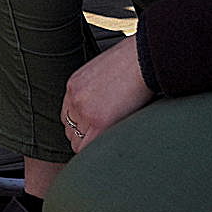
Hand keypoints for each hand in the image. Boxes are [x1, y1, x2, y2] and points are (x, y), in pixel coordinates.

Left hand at [59, 34, 152, 152]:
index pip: (68, 115)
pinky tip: (109, 149)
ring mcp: (84, 110)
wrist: (144, 58)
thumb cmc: (134, 62)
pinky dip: (96, 153)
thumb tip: (104, 105)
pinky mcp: (98, 122)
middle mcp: (74, 97)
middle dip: (85, 137)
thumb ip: (97, 90)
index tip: (94, 132)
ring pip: (77, 142)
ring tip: (110, 143)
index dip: (81, 127)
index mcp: (75, 84)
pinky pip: (87, 148)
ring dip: (91, 145)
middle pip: (70, 130)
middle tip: (105, 140)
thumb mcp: (106, 72)